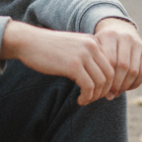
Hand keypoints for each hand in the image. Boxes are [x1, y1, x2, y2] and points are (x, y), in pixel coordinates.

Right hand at [1, 21, 115, 104]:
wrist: (28, 42)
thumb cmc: (49, 48)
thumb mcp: (73, 48)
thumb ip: (88, 58)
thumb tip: (101, 79)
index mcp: (93, 41)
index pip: (112, 65)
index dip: (110, 82)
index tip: (102, 93)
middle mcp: (92, 46)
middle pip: (110, 75)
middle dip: (105, 91)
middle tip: (94, 99)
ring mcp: (83, 55)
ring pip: (101, 82)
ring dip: (95, 96)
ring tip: (85, 100)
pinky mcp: (73, 65)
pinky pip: (88, 86)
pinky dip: (87, 97)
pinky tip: (79, 100)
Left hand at [93, 17, 141, 98]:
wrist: (117, 28)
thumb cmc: (101, 45)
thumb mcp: (95, 50)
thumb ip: (97, 67)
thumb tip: (108, 96)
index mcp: (109, 35)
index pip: (110, 61)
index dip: (106, 78)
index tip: (101, 88)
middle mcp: (125, 37)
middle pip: (123, 66)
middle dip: (116, 84)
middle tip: (110, 94)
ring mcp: (137, 43)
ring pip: (134, 71)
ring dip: (126, 86)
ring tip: (117, 93)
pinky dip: (135, 83)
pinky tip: (126, 88)